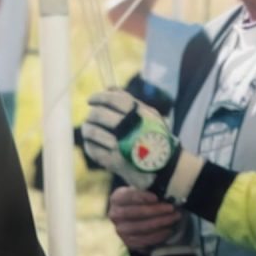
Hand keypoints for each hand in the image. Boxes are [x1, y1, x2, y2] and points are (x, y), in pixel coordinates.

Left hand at [82, 88, 204, 202]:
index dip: (99, 97)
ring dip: (90, 128)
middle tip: (95, 116)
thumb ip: (130, 101)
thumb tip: (109, 88)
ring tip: (94, 130)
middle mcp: (127, 128)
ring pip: (91, 130)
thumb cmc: (157, 139)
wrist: (164, 168)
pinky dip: (92, 144)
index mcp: (137, 114)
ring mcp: (118, 146)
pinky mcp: (111, 161)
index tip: (91, 100)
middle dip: (94, 114)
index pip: (112, 99)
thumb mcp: (150, 115)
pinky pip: (92, 148)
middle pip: (97, 114)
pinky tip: (98, 144)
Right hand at [108, 187, 181, 249]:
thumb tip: (165, 193)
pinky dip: (158, 236)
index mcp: (117, 198)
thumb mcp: (140, 190)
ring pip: (142, 228)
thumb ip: (148, 190)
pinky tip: (168, 230)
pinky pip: (144, 241)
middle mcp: (115, 215)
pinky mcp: (128, 242)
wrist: (130, 215)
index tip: (156, 198)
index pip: (128, 196)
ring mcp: (120, 230)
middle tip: (172, 208)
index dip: (142, 197)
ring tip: (174, 218)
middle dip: (157, 211)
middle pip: (137, 213)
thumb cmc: (139, 200)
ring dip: (161, 223)